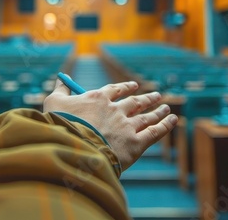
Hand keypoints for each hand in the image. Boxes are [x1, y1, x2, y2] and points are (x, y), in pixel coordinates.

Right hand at [43, 79, 177, 169]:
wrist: (73, 148)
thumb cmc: (60, 125)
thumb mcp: (53, 103)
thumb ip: (60, 90)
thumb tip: (61, 79)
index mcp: (98, 98)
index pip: (115, 90)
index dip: (126, 87)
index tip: (133, 85)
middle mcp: (116, 110)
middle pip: (135, 102)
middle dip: (147, 98)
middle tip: (156, 95)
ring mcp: (127, 126)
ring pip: (147, 116)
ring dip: (158, 111)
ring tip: (166, 107)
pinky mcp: (135, 144)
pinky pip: (154, 132)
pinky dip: (165, 126)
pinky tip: (173, 120)